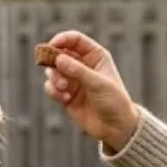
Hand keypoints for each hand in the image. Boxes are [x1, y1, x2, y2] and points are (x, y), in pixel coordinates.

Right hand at [40, 30, 139, 150]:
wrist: (115, 128)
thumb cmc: (113, 101)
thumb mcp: (98, 83)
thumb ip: (77, 70)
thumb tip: (57, 58)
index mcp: (95, 56)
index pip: (75, 40)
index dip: (62, 39)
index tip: (51, 45)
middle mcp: (82, 65)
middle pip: (59, 53)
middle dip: (53, 61)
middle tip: (52, 69)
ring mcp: (73, 80)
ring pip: (53, 70)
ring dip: (54, 77)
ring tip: (63, 88)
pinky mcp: (65, 95)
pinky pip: (51, 87)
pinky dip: (53, 91)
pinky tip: (64, 99)